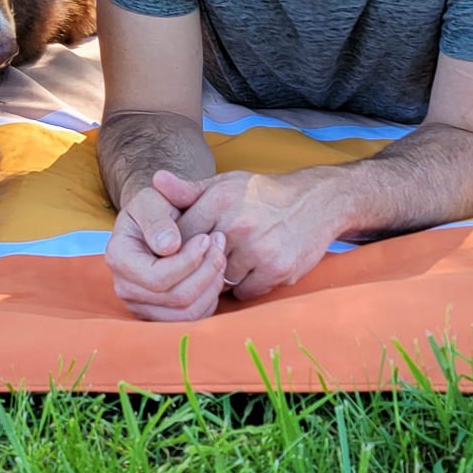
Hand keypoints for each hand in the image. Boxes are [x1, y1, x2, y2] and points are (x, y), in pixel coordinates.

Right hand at [104, 180, 228, 322]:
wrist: (154, 223)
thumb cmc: (154, 208)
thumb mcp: (150, 200)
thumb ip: (156, 219)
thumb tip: (168, 246)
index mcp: (118, 258)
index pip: (157, 276)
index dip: (188, 261)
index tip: (206, 238)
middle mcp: (125, 288)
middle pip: (176, 297)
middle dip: (206, 271)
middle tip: (219, 245)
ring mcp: (142, 306)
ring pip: (187, 313)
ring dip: (212, 285)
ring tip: (219, 257)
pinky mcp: (160, 314)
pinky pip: (192, 319)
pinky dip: (210, 297)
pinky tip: (213, 273)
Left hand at [162, 167, 344, 300]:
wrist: (317, 202)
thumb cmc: (262, 195)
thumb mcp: (225, 184)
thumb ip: (188, 190)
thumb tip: (156, 181)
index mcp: (220, 199)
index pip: (179, 236)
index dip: (177, 246)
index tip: (181, 249)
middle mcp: (238, 224)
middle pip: (198, 260)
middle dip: (198, 263)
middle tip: (207, 257)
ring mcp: (259, 249)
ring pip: (220, 279)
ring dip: (222, 276)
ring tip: (234, 259)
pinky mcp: (278, 269)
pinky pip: (245, 291)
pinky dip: (245, 285)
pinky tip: (253, 268)